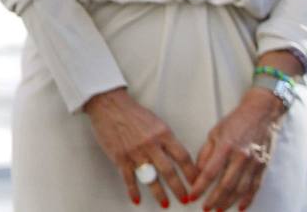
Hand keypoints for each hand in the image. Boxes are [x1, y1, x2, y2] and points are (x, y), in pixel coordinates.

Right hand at [84, 87, 198, 205]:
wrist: (109, 104)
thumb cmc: (133, 112)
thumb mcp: (156, 121)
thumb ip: (166, 139)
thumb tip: (177, 157)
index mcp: (163, 133)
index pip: (183, 157)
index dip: (192, 173)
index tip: (197, 183)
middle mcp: (151, 144)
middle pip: (170, 172)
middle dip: (179, 189)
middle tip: (185, 200)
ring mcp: (135, 152)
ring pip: (151, 178)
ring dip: (160, 194)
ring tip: (165, 204)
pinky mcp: (120, 157)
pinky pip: (129, 178)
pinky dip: (133, 191)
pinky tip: (137, 200)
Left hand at [187, 90, 281, 210]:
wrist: (260, 114)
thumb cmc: (234, 122)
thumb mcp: (214, 133)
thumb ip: (206, 153)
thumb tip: (199, 172)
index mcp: (225, 146)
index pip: (210, 172)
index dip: (200, 187)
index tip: (193, 196)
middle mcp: (240, 157)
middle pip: (226, 185)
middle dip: (214, 199)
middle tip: (206, 208)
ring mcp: (253, 163)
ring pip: (240, 189)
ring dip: (229, 202)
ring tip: (219, 209)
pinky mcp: (262, 166)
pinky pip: (255, 187)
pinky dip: (248, 199)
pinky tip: (240, 207)